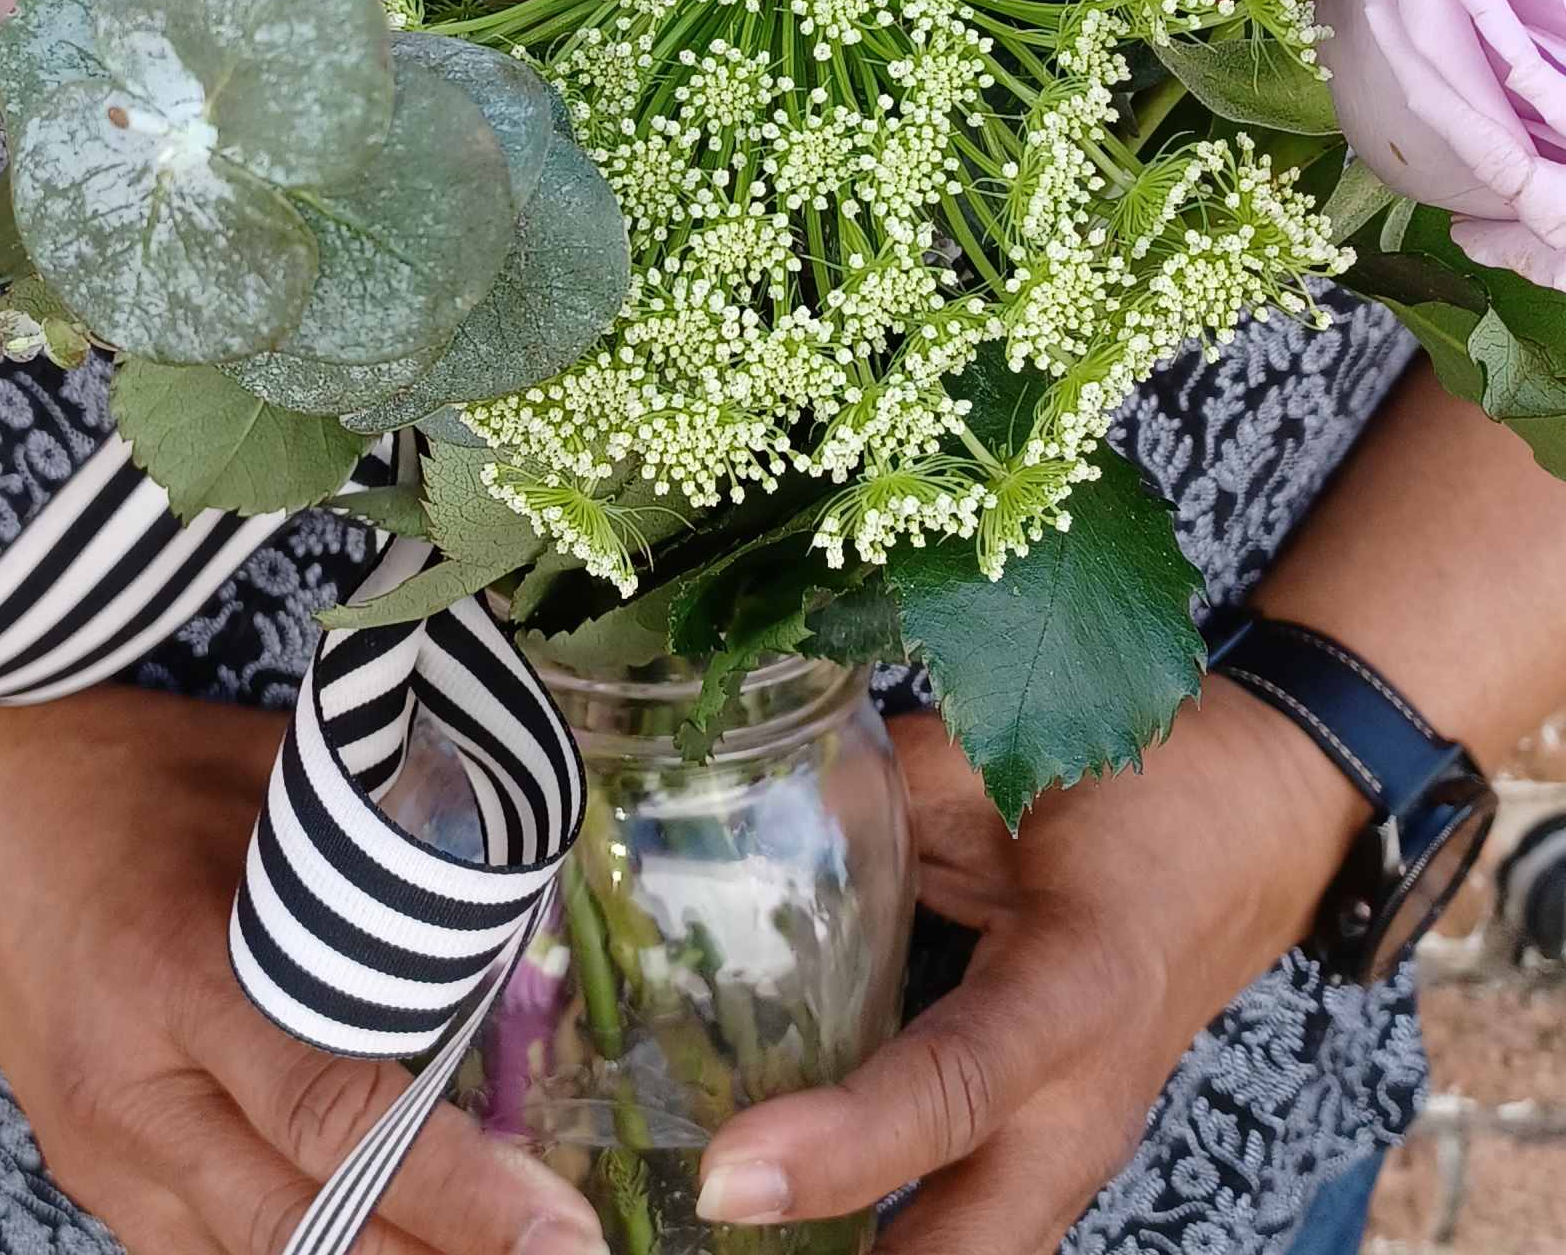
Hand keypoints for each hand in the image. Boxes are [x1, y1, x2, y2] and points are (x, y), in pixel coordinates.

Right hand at [0, 686, 605, 1254]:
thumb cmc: (111, 776)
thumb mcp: (251, 777)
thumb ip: (363, 847)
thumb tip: (493, 884)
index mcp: (172, 977)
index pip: (332, 1118)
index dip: (455, 1190)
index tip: (558, 1228)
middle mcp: (130, 1094)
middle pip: (303, 1231)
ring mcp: (99, 1152)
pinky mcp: (90, 1171)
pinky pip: (211, 1248)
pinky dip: (304, 1251)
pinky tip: (389, 1237)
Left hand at [693, 682, 1366, 1253]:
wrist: (1261, 827)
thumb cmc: (1139, 785)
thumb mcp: (1003, 766)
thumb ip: (875, 792)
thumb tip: (740, 806)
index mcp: (1077, 986)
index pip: (953, 1087)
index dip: (841, 1144)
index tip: (728, 1177)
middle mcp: (1088, 1100)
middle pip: (969, 1247)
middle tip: (712, 1224)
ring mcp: (1083, 1146)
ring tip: (740, 1221)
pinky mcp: (1061, 1155)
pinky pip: (979, 1232)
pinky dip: (895, 1236)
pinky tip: (801, 1212)